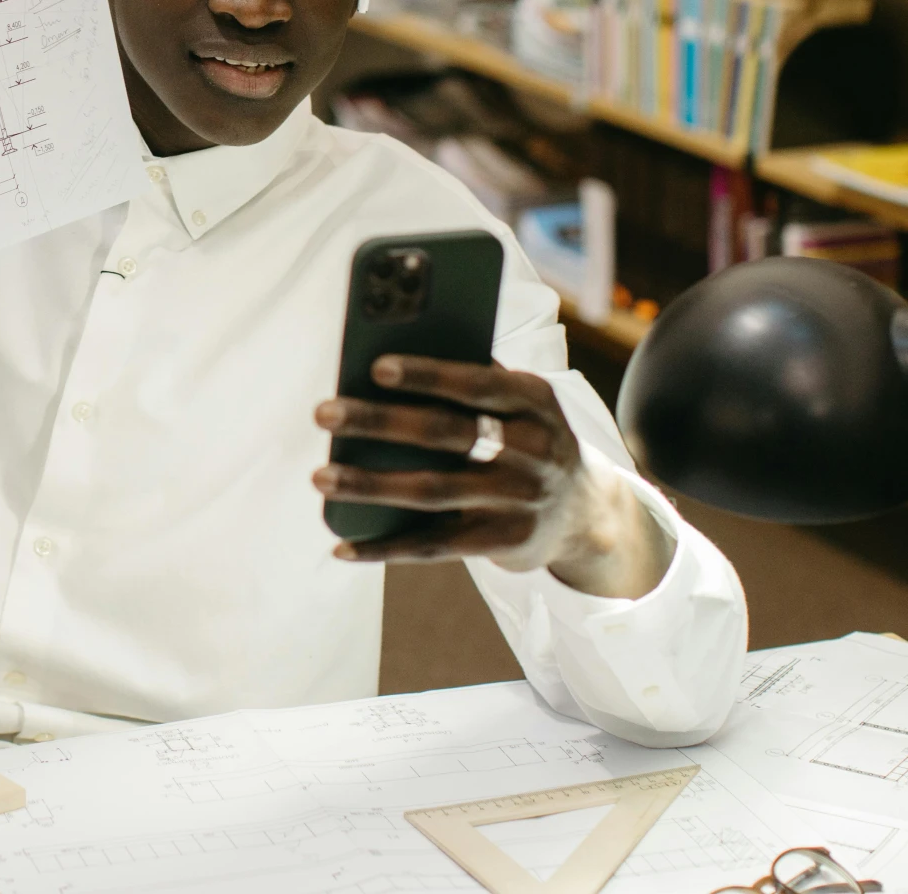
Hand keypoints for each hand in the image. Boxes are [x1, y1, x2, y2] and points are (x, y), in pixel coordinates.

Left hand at [312, 354, 672, 598]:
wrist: (586, 512)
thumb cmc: (528, 437)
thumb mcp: (522, 403)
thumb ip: (473, 382)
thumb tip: (387, 359)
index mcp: (536, 402)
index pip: (478, 384)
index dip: (429, 375)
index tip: (376, 366)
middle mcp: (533, 450)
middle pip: (446, 434)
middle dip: (380, 422)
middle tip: (324, 413)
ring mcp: (519, 500)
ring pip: (433, 492)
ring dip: (371, 486)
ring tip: (321, 477)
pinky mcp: (504, 542)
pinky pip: (435, 546)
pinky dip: (386, 548)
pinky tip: (342, 546)